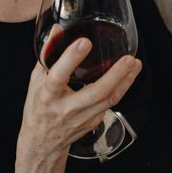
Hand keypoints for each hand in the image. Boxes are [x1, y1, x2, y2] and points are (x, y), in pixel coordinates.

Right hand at [19, 34, 141, 158]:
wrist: (42, 144)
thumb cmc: (38, 108)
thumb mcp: (35, 81)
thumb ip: (47, 55)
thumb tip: (57, 29)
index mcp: (47, 96)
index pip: (58, 76)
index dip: (71, 59)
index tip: (85, 42)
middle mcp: (66, 109)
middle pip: (95, 93)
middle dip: (115, 75)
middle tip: (129, 59)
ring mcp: (82, 118)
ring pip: (109, 100)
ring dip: (126, 81)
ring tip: (135, 64)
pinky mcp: (93, 122)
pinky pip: (111, 103)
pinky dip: (121, 88)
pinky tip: (128, 75)